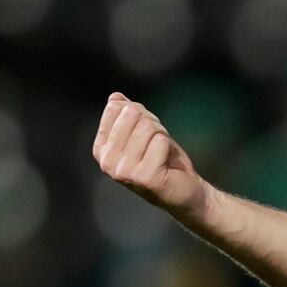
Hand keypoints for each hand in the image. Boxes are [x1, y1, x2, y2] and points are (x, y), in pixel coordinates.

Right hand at [92, 92, 207, 218]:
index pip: (117, 108)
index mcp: (101, 149)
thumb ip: (127, 114)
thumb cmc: (163, 159)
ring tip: (162, 153)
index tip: (146, 131)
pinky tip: (167, 162)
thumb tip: (114, 97)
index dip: (140, 113)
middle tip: (158, 143)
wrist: (184, 189)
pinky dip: (168, 147)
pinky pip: (160, 142)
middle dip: (153, 123)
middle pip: (133, 115)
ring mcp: (123, 172)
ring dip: (162, 135)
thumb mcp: (142, 131)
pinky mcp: (144, 177)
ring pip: (148, 127)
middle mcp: (107, 162)